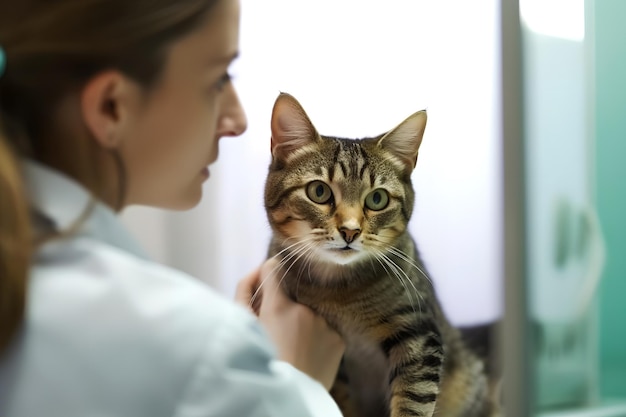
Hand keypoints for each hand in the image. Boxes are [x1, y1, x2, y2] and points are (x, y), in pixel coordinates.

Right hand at [235, 259, 344, 389]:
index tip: (267, 283)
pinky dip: (317, 336)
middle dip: (284, 304)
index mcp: (279, 307)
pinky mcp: (338, 340)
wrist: (286, 400)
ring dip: (302, 321)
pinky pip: (325, 328)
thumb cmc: (258, 364)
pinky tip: (308, 354)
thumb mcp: (242, 327)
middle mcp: (306, 311)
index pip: (274, 268)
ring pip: (310, 311)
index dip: (267, 274)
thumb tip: (257, 270)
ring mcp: (325, 325)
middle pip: (292, 293)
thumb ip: (244, 292)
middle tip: (276, 329)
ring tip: (293, 346)